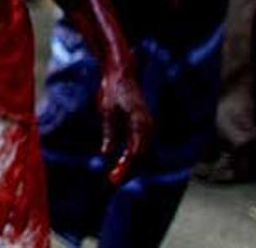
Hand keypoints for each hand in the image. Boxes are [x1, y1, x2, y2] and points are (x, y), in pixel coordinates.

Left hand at [97, 57, 151, 184]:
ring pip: (143, 153)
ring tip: (116, 176)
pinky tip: (123, 164)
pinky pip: (141, 146)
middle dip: (129, 171)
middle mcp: (148, 126)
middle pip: (142, 156)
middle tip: (113, 181)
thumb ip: (110, 132)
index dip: (126, 168)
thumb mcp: (107, 111)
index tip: (114, 178)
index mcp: (140, 123)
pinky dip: (133, 157)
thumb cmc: (113, 90)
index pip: (136, 153)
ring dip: (131, 166)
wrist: (121, 74)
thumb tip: (107, 153)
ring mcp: (148, 126)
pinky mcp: (143, 126)